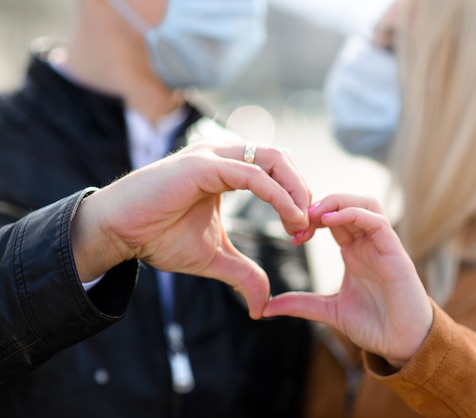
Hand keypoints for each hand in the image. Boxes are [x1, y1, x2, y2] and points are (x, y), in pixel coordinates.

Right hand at [71, 141, 310, 318]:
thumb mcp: (214, 258)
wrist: (118, 233)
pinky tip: (290, 218)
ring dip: (296, 191)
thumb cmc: (158, 237)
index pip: (277, 171)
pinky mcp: (203, 165)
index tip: (302, 233)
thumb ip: (244, 275)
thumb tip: (263, 306)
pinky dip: (278, 196)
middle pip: (283, 159)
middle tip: (307, 227)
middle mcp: (224, 155)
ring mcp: (214, 156)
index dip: (297, 198)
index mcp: (228, 168)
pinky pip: (253, 175)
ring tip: (301, 224)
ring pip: (273, 160)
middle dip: (303, 192)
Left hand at [264, 194, 432, 367]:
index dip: (309, 218)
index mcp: (353, 251)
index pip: (331, 218)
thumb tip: (265, 307)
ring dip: (338, 202)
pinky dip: (354, 214)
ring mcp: (382, 245)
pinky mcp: (395, 252)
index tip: (291, 235)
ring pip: (364, 203)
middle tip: (297, 218)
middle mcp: (367, 243)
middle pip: (346, 204)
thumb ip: (300, 304)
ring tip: (314, 213)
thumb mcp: (329, 312)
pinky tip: (330, 220)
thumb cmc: (374, 325)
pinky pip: (377, 221)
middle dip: (320, 205)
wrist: (402, 345)